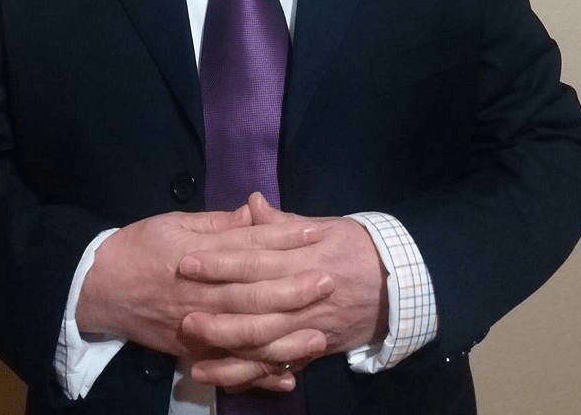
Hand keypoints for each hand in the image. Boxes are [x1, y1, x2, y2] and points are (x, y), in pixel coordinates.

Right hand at [75, 204, 328, 359]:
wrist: (100, 287)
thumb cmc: (141, 246)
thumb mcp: (175, 223)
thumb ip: (217, 223)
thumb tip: (254, 214)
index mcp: (199, 257)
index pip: (249, 248)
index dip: (283, 240)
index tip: (314, 233)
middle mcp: (201, 295)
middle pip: (254, 294)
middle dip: (294, 289)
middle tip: (329, 281)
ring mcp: (198, 328)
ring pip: (246, 337)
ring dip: (285, 338)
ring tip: (319, 334)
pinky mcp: (193, 350)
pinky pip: (230, 366)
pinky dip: (259, 374)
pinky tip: (287, 375)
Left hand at [181, 193, 387, 389]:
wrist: (398, 286)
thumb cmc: (356, 248)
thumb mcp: (325, 226)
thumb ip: (282, 222)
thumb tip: (252, 202)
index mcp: (303, 259)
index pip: (254, 260)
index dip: (220, 262)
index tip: (188, 261)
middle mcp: (304, 297)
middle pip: (255, 307)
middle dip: (217, 310)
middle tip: (182, 310)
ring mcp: (308, 328)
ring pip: (264, 343)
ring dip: (228, 350)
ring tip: (194, 351)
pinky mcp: (313, 350)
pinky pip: (278, 366)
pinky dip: (251, 375)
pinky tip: (223, 377)